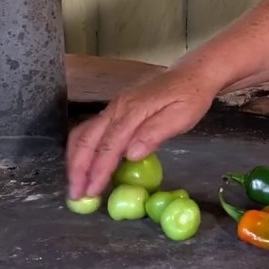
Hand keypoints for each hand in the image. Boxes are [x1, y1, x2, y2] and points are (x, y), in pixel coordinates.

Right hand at [65, 64, 221, 199]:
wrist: (192, 74)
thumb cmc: (191, 97)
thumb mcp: (182, 116)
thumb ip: (155, 133)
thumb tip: (131, 154)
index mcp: (133, 109)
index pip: (109, 144)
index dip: (98, 170)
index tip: (92, 192)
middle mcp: (117, 107)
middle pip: (86, 138)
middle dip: (77, 168)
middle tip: (76, 195)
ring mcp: (114, 107)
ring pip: (83, 134)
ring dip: (76, 160)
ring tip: (77, 185)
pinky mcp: (115, 110)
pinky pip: (91, 132)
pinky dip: (83, 151)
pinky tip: (87, 167)